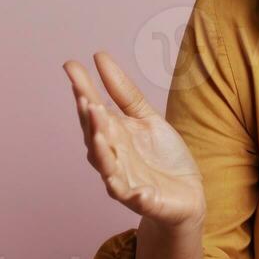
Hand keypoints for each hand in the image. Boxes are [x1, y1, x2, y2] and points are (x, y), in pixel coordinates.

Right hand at [64, 51, 206, 227]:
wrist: (187, 194)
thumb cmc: (162, 157)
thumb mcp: (147, 118)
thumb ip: (124, 93)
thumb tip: (99, 58)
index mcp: (113, 135)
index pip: (93, 110)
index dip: (82, 89)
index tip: (71, 66)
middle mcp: (112, 157)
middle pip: (95, 136)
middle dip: (90, 120)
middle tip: (86, 99)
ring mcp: (125, 180)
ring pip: (107, 166)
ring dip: (102, 151)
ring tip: (100, 132)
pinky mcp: (145, 201)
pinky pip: (136, 198)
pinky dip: (135, 194)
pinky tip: (139, 189)